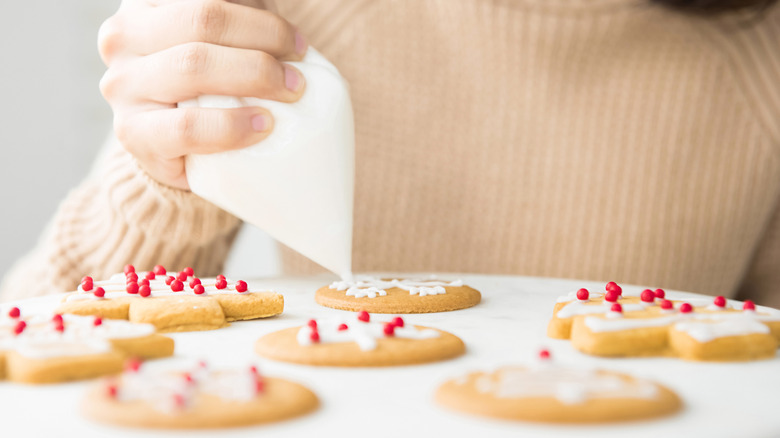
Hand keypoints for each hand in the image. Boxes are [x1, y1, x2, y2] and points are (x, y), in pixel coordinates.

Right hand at [98, 0, 306, 189]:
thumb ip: (241, 17)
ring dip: (255, 75)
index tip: (294, 39)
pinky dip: (233, 125)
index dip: (255, 12)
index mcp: (146, 4)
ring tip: (290, 91)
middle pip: (204, 18)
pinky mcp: (132, 133)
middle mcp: (123, 36)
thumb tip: (288, 24)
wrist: (178, 148)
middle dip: (265, 37)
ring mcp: (122, 84)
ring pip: (194, 65)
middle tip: (298, 64)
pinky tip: (263, 124)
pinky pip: (188, 126)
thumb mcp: (221, 40)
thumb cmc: (209, 84)